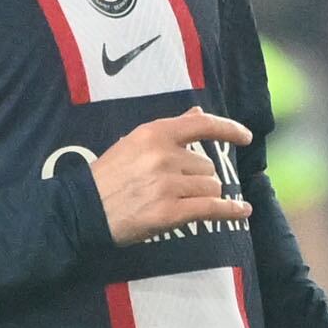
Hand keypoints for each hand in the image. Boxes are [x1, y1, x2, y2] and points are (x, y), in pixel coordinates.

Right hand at [90, 110, 254, 243]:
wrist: (82, 211)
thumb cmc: (107, 177)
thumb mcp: (134, 144)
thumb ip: (171, 130)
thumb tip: (198, 114)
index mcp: (153, 134)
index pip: (202, 125)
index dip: (229, 130)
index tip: (244, 136)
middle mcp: (163, 157)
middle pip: (207, 166)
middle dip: (198, 178)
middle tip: (173, 188)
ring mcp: (167, 186)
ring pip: (210, 188)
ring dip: (203, 196)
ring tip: (179, 202)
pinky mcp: (170, 213)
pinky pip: (212, 209)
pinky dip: (230, 211)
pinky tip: (241, 211)